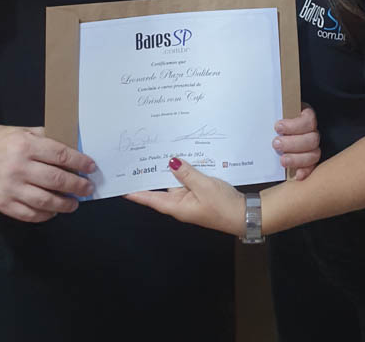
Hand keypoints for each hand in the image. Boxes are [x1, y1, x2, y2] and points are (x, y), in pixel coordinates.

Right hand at [0, 124, 95, 222]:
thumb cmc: (5, 140)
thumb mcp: (27, 132)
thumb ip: (48, 140)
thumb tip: (75, 151)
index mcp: (26, 146)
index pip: (61, 156)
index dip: (80, 163)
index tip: (91, 167)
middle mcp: (18, 167)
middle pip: (56, 180)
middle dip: (77, 185)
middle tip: (88, 188)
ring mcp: (9, 188)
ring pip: (44, 201)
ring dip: (64, 204)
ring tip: (75, 203)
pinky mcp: (2, 203)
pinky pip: (28, 214)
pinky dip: (44, 215)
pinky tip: (54, 211)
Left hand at [126, 158, 245, 235]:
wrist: (244, 215)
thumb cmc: (223, 206)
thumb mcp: (204, 187)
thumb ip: (187, 174)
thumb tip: (171, 162)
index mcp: (176, 206)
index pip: (149, 198)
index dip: (135, 192)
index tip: (121, 185)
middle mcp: (179, 203)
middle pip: (160, 186)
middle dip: (150, 172)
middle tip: (138, 156)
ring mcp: (189, 197)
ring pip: (174, 180)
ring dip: (169, 167)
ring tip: (156, 149)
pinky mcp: (199, 192)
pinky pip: (186, 179)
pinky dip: (184, 169)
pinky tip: (183, 156)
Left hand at [272, 104, 320, 180]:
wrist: (271, 132)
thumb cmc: (271, 121)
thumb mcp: (272, 115)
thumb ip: (270, 116)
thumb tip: (258, 115)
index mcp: (305, 116)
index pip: (308, 120)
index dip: (294, 125)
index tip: (277, 127)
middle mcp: (311, 132)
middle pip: (312, 139)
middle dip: (293, 143)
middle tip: (276, 144)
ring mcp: (312, 147)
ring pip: (314, 154)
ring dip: (297, 158)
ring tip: (282, 160)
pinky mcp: (309, 161)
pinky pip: (312, 167)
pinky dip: (305, 171)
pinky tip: (297, 174)